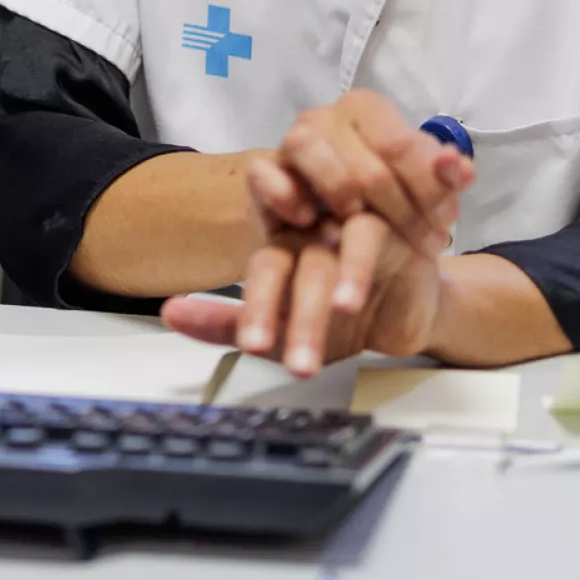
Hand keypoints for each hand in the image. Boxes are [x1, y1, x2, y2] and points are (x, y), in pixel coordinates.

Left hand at [161, 211, 440, 375]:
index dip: (251, 303)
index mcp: (279, 248)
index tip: (249, 345)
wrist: (409, 316)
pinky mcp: (381, 227)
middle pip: (282, 267)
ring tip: (307, 352)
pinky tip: (348, 302)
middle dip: (272, 315)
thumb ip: (228, 322)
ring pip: (320, 261)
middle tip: (261, 353)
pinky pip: (363, 239)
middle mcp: (306, 233)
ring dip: (313, 308)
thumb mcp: (288, 330)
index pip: (257, 271)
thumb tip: (170, 313)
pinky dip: (355, 272)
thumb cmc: (344, 319)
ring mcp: (340, 227)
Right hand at [246, 91, 473, 257]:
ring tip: (358, 222)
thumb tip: (459, 169)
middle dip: (400, 213)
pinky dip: (285, 195)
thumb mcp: (425, 192)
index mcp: (366, 108)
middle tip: (421, 244)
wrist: (332, 230)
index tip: (445, 225)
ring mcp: (288, 141)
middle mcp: (324, 116)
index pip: (401, 145)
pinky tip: (308, 220)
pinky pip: (263, 173)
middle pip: (363, 162)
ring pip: (304, 146)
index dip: (429, 192)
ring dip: (339, 194)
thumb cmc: (386, 202)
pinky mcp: (261, 171)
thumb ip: (445, 178)